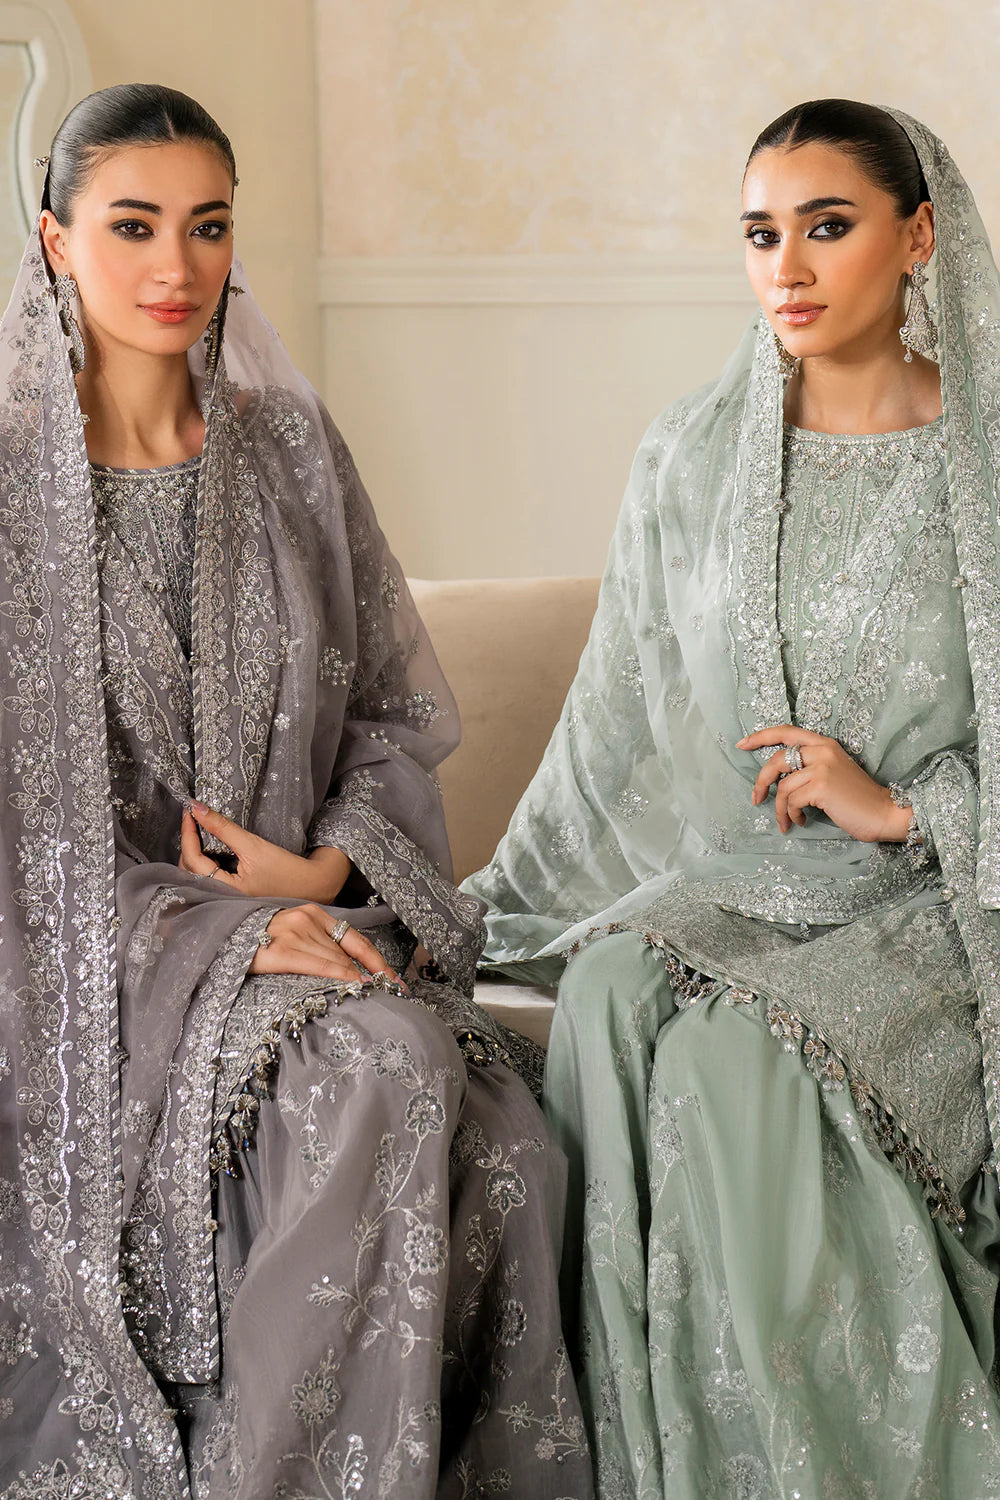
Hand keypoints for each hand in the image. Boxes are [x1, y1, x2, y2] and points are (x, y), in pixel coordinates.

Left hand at [180, 803, 351, 902]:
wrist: (312, 886)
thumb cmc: (286, 870)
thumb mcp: (253, 846)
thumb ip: (223, 828)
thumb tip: (197, 809)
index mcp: (224, 890)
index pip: (193, 859)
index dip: (187, 833)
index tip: (189, 812)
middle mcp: (219, 899)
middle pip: (188, 869)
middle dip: (187, 843)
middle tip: (193, 819)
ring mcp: (224, 899)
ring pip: (195, 874)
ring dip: (193, 852)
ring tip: (199, 830)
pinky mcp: (230, 895)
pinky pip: (206, 878)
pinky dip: (203, 861)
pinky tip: (209, 848)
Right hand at [248, 905, 406, 987]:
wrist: (224, 937)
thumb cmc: (260, 940)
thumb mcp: (295, 933)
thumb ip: (320, 946)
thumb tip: (351, 973)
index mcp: (315, 914)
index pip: (357, 940)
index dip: (379, 962)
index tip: (396, 980)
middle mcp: (308, 919)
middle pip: (349, 955)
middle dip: (372, 977)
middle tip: (391, 994)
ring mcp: (294, 933)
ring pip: (337, 963)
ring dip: (358, 982)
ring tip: (375, 998)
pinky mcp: (280, 951)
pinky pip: (319, 967)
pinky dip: (340, 978)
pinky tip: (354, 987)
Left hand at [735, 726, 912, 842]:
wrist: (883, 812)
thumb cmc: (856, 798)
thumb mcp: (832, 772)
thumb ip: (809, 766)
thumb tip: (777, 778)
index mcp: (824, 743)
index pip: (786, 731)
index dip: (760, 736)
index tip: (741, 744)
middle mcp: (822, 750)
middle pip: (775, 761)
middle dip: (760, 782)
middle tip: (756, 799)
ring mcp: (821, 767)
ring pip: (782, 787)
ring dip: (780, 809)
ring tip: (788, 821)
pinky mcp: (820, 786)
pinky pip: (791, 801)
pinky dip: (791, 815)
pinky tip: (801, 822)